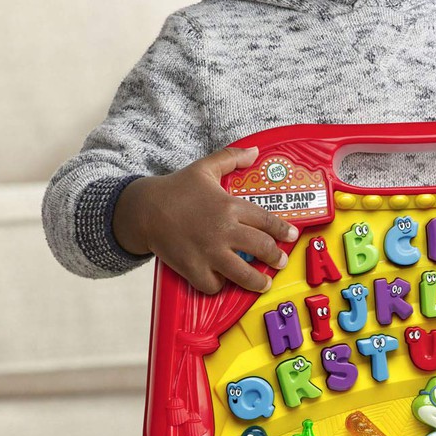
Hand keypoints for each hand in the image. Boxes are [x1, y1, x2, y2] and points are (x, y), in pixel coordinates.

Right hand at [112, 145, 296, 294]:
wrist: (143, 210)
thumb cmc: (176, 188)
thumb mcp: (205, 167)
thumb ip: (232, 157)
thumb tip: (254, 150)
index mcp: (230, 206)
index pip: (268, 221)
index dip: (284, 231)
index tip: (292, 237)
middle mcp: (224, 230)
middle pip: (262, 249)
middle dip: (276, 257)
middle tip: (280, 261)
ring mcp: (209, 252)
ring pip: (244, 274)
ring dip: (258, 281)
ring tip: (264, 283)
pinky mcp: (193, 268)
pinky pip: (214, 285)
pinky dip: (220, 285)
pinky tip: (224, 280)